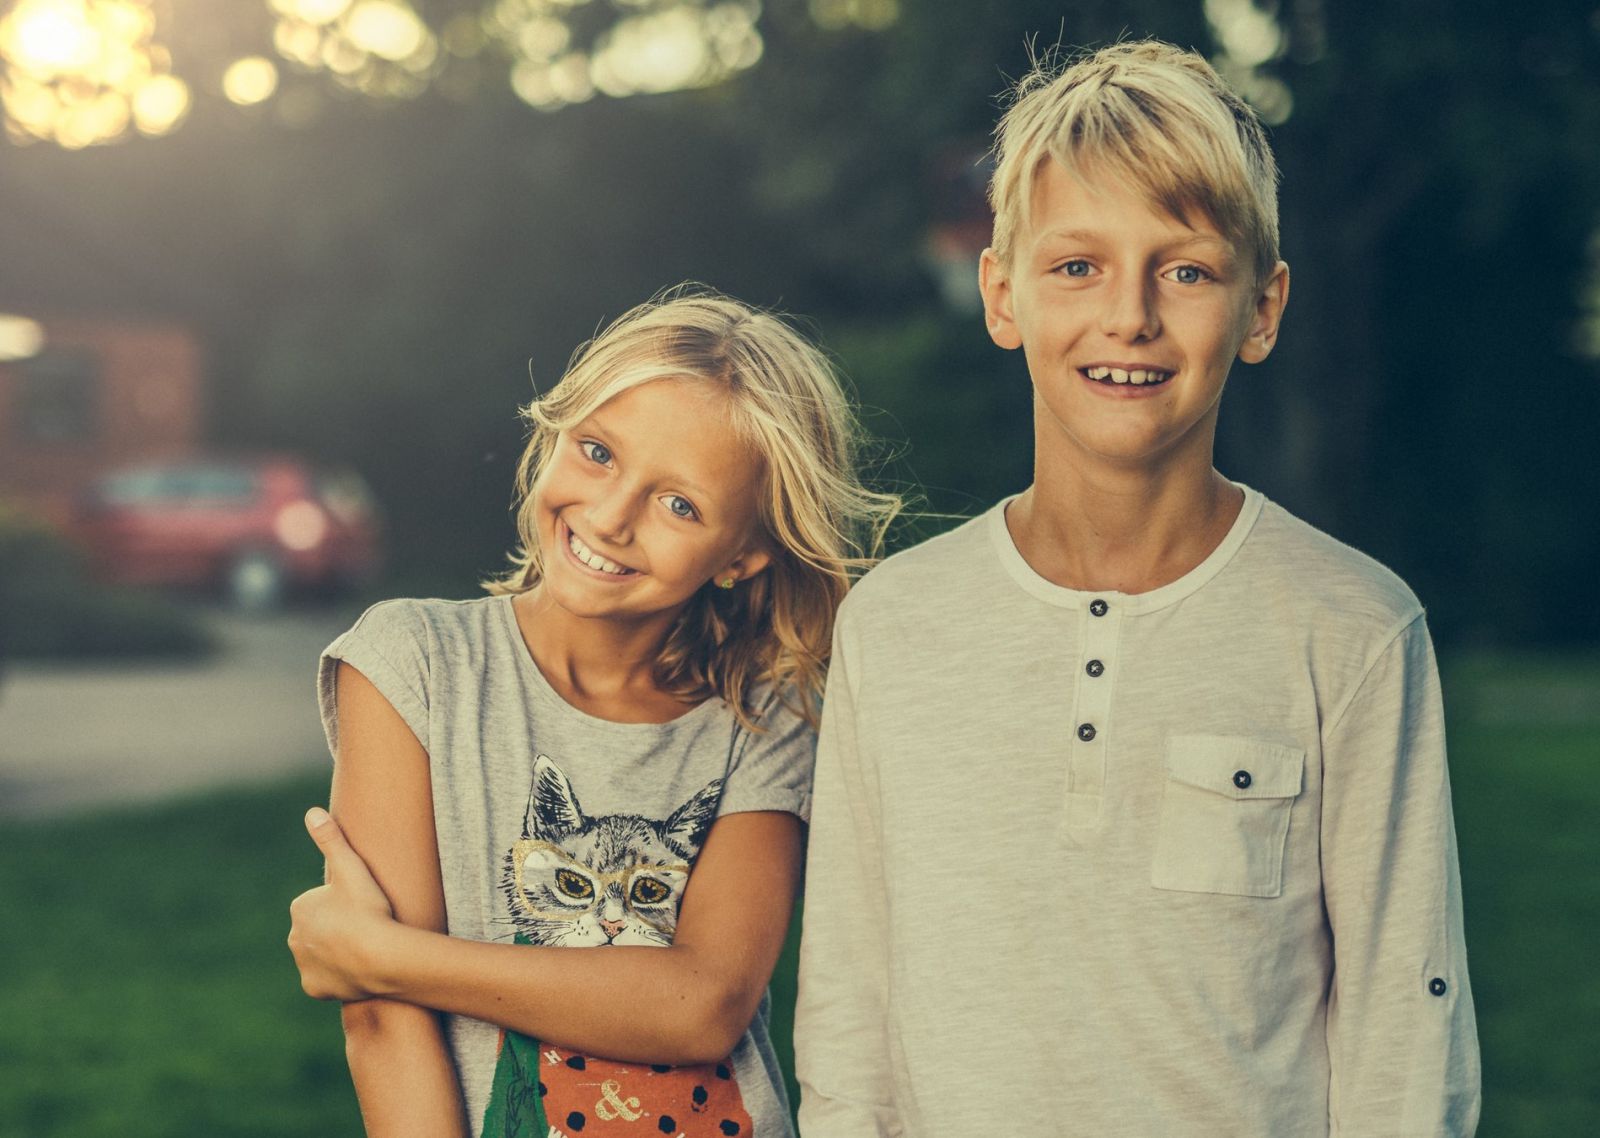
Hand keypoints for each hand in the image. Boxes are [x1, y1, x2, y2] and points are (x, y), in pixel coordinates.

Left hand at [288, 806, 397, 1001]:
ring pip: (320, 955)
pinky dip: (337, 976)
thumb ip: (331, 838)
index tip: (361, 905)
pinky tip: (356, 970)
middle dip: (335, 928)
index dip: (343, 903)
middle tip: (365, 925)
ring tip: (364, 947)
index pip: (321, 903)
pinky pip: (324, 980)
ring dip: (335, 952)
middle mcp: (294, 937)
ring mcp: (304, 965)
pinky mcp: (314, 988)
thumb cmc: (367, 909)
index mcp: (300, 908)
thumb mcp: (351, 868)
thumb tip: (312, 811)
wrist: (379, 956)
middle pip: (318, 930)